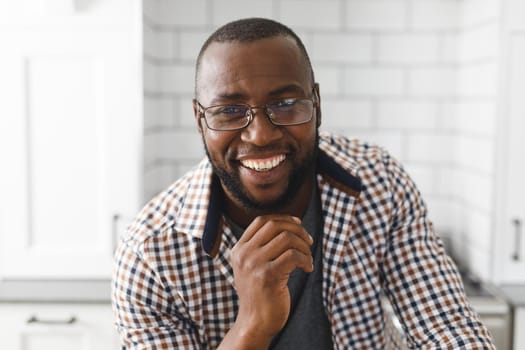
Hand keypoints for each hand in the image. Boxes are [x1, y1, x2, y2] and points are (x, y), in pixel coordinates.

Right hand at [229, 215, 313, 345]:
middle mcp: (243, 254)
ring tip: (308, 259)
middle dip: (297, 230)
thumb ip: (262, 246)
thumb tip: (289, 223)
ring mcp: (254, 264)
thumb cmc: (261, 293)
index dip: (283, 219)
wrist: (255, 322)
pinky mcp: (268, 276)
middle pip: (275, 226)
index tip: (298, 224)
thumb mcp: (253, 266)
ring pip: (287, 238)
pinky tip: (308, 269)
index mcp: (239, 249)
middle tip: (309, 241)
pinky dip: (306, 259)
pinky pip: (293, 256)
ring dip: (304, 246)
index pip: (261, 221)